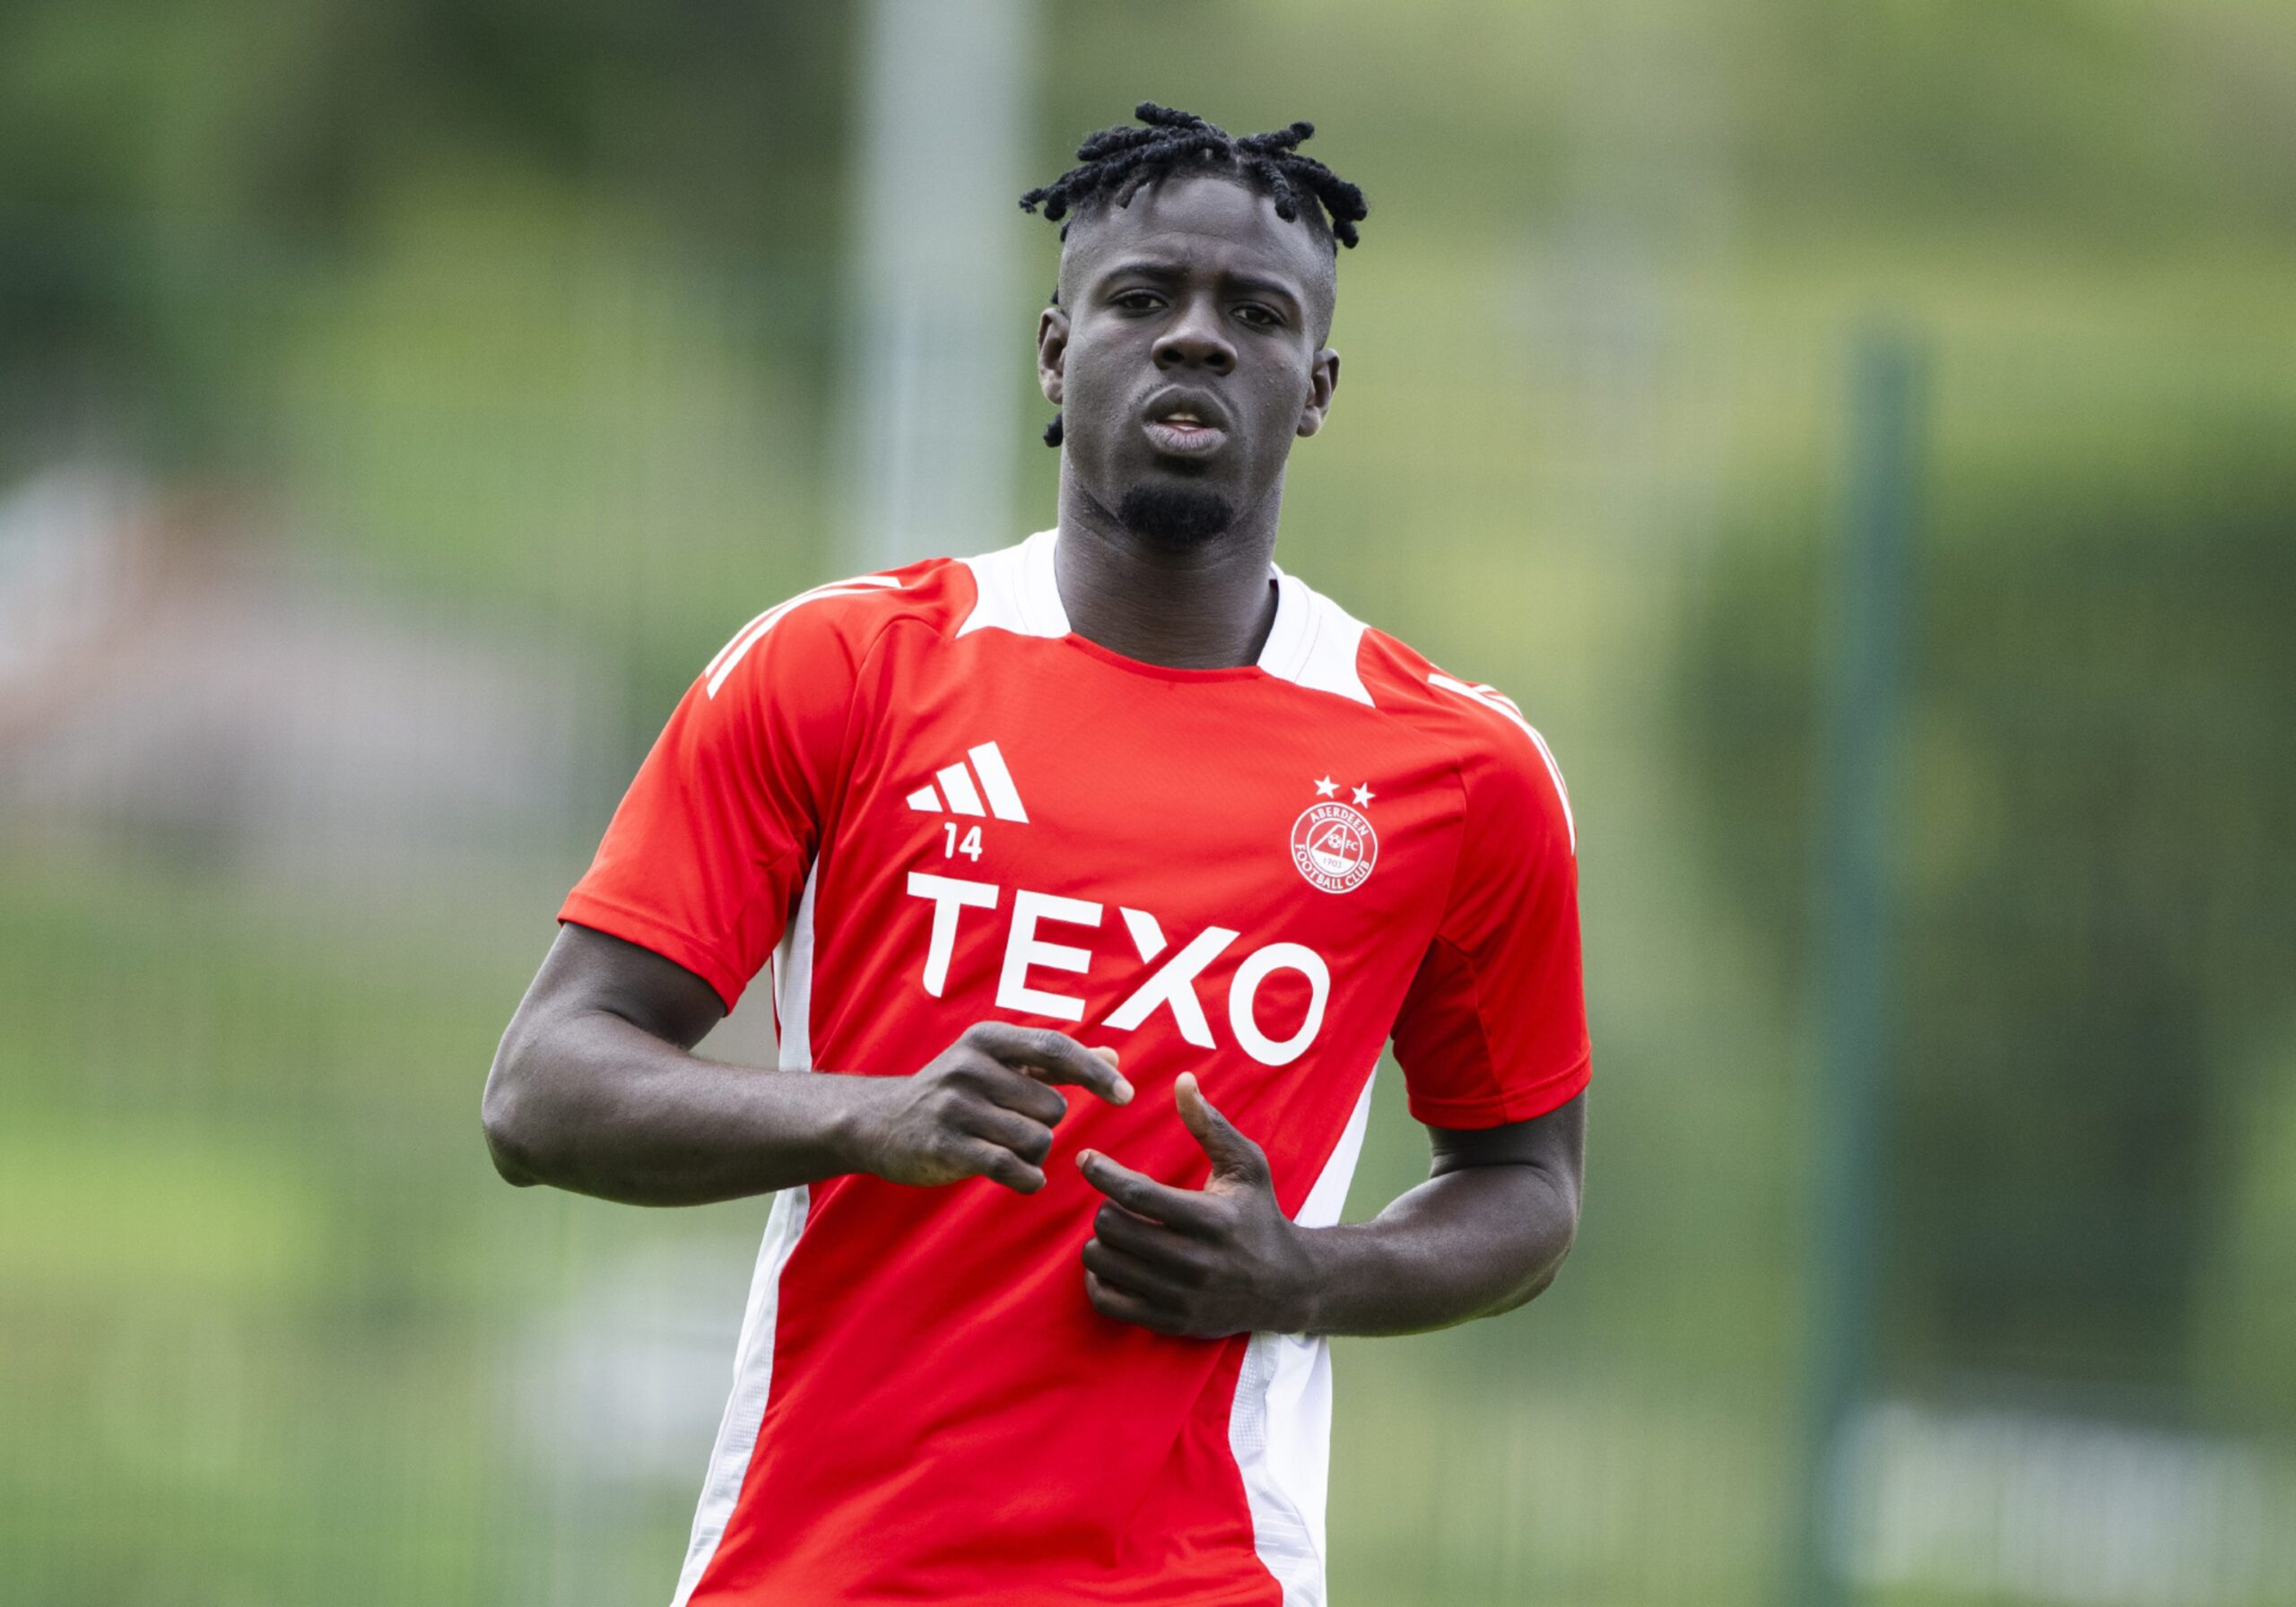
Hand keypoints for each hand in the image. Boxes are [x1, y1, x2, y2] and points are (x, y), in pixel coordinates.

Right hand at [844, 1023, 1132, 1193]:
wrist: (879, 1121)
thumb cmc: (955, 1091)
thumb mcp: (997, 1064)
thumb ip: (1053, 1061)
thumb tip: (1112, 1056)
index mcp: (988, 1039)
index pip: (1056, 1049)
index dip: (1095, 1073)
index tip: (1126, 1095)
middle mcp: (970, 1066)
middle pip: (1053, 1106)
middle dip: (1046, 1125)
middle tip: (1013, 1126)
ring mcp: (955, 1106)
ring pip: (1036, 1140)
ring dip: (1034, 1154)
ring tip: (1006, 1148)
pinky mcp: (945, 1146)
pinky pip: (1011, 1168)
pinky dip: (1027, 1179)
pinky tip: (1021, 1177)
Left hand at [1076, 1072, 1316, 1336]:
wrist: (1287, 1286)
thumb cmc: (1260, 1216)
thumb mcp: (1247, 1166)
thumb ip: (1211, 1125)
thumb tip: (1183, 1081)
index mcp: (1211, 1219)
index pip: (1137, 1195)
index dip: (1103, 1173)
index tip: (1085, 1158)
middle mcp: (1195, 1261)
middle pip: (1113, 1228)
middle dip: (1104, 1208)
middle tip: (1112, 1201)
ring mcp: (1180, 1297)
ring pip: (1105, 1263)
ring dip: (1100, 1241)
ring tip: (1114, 1229)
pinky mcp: (1171, 1322)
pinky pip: (1109, 1302)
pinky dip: (1098, 1279)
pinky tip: (1111, 1262)